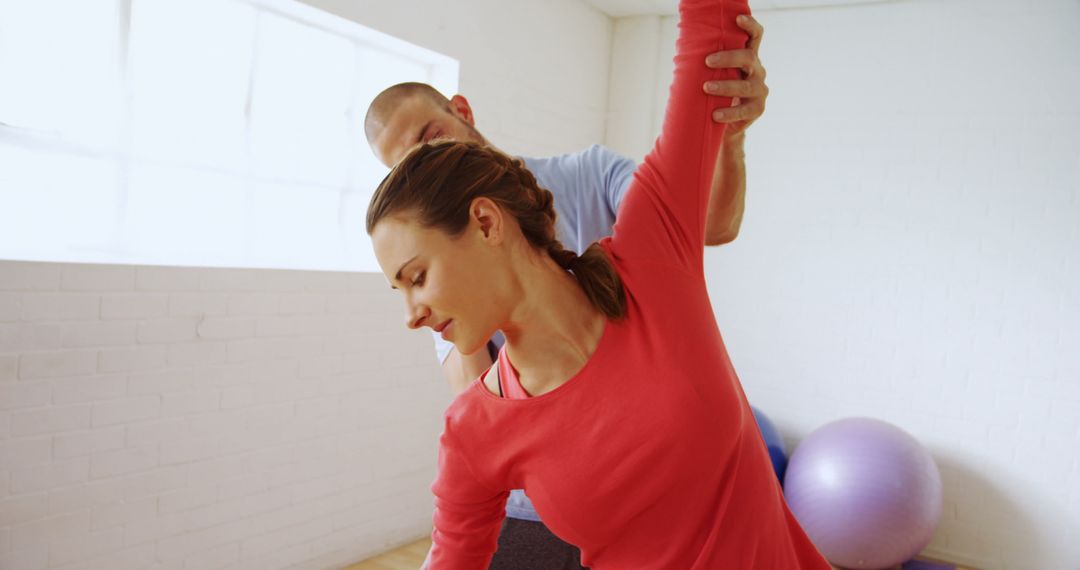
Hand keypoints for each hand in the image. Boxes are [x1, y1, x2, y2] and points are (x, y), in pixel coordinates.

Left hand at [702, 14, 767, 135]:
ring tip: (706, 88)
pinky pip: (744, 110)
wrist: (724, 123)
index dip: (750, 25)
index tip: (738, 18)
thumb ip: (707, 63)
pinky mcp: (757, 109)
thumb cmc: (715, 93)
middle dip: (728, 58)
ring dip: (725, 86)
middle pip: (748, 57)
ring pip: (745, 85)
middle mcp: (757, 70)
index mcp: (748, 57)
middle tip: (707, 61)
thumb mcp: (712, 74)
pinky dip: (729, 112)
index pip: (755, 36)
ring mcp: (760, 89)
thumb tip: (683, 50)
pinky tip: (716, 115)